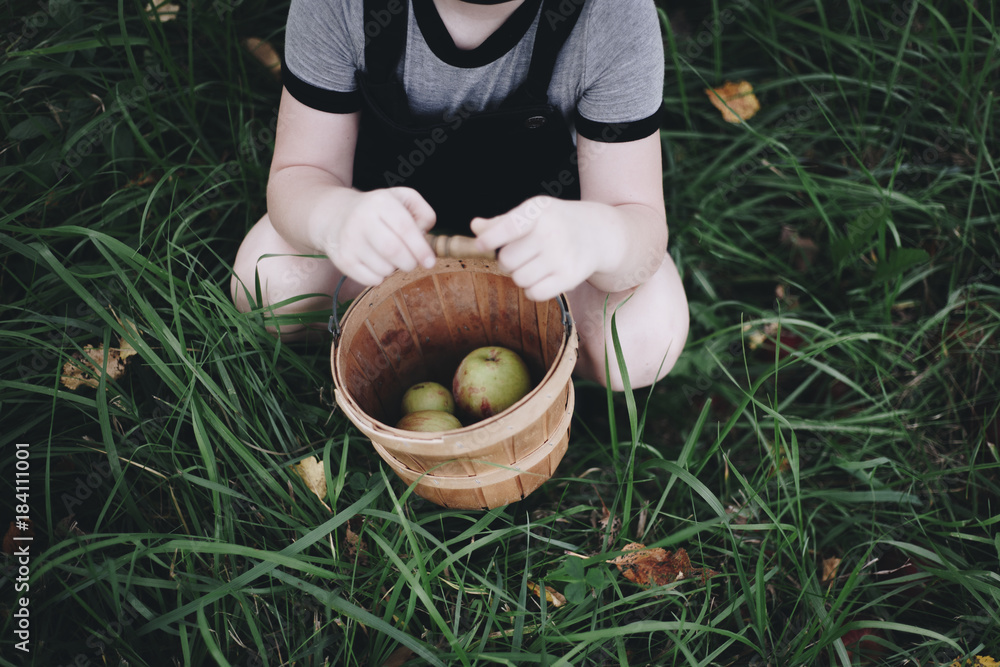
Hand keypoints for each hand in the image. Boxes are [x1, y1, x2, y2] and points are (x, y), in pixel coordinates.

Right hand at [322, 187, 436, 285]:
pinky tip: (377, 264)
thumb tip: (424, 237)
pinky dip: (381, 278)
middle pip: (393, 251)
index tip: (430, 262)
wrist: (336, 214)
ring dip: (394, 269)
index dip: (421, 249)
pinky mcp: (342, 259)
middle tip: (412, 262)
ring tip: (390, 257)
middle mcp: (362, 219)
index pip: (405, 228)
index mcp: (381, 202)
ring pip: (383, 269)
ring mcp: (350, 240)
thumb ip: (423, 213)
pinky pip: (371, 280)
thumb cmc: (379, 210)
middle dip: (410, 262)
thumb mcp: (403, 199)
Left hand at [470, 196, 617, 300]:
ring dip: (520, 276)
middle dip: (508, 261)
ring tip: (534, 264)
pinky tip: (542, 277)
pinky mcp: (570, 277)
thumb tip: (476, 227)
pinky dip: (532, 290)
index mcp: (538, 212)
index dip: (490, 239)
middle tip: (522, 254)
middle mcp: (551, 233)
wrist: (597, 233)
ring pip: (518, 279)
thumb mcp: (532, 213)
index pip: (508, 227)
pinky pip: (534, 294)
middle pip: (506, 260)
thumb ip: (502, 222)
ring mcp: (561, 256)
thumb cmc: (555, 222)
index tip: (480, 245)